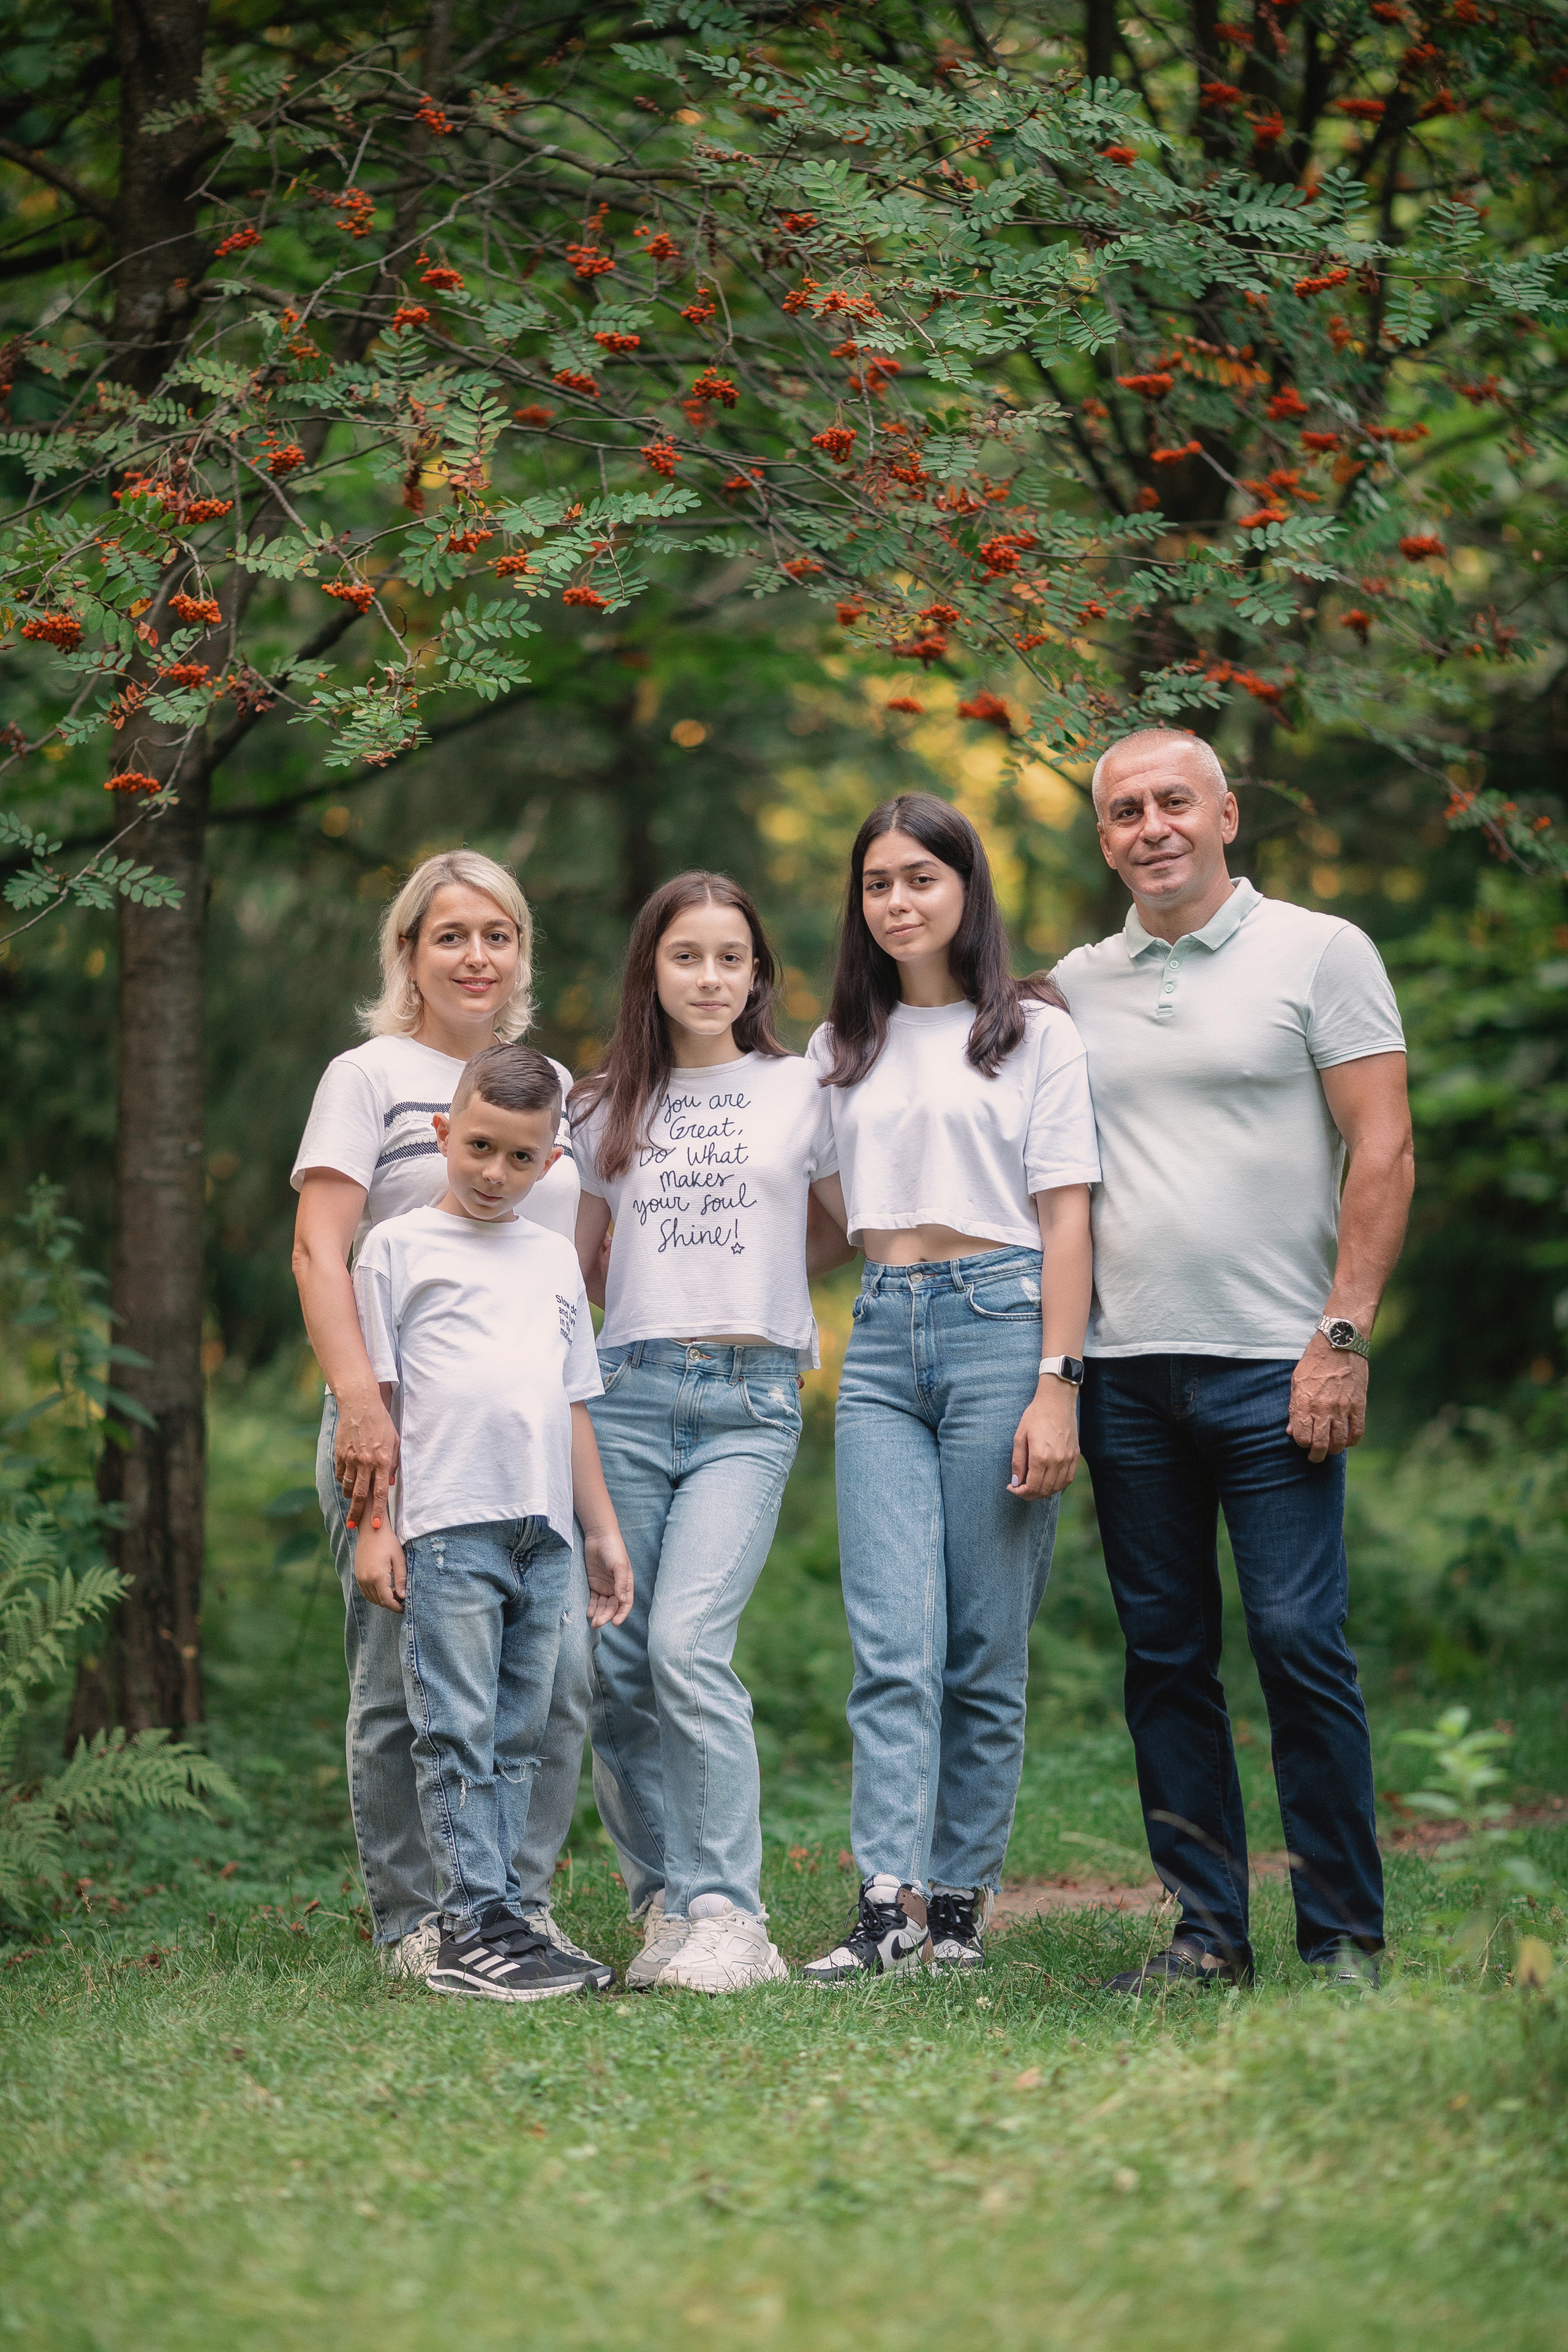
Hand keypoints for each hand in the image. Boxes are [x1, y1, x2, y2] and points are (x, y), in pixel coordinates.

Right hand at [335, 1386, 399, 1531]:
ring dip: (350, 1497)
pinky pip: (340, 1475)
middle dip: (357, 1513)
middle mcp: (366, 1462)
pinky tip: (347, 1482)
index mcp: (383, 1460)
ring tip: (353, 1503)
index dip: (377, 1510)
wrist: (360, 1405)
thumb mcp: (395, 1442)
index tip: (375, 1525)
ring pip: (348, 1486)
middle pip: (361, 1495)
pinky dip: (343, 1481)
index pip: (380, 1492)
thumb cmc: (381, 1423)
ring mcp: (351, 1458)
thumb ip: (394, 1464)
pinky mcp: (340, 1454)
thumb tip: (390, 1484)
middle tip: (353, 1526)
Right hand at [354, 1513, 405, 1612]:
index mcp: (377, 1576)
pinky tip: (385, 1588)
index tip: (405, 1607)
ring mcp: (360, 1578)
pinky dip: (375, 1594)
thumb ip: (401, 1579)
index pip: (387, 1601)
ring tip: (395, 1592)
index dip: (396, 1607)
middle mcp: (366, 1579)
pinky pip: (366, 1592)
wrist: (371, 1529)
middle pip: (379, 1601)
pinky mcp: (358, 1574)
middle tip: (403, 1598)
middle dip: (391, 1603)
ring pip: (372, 1598)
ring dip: (383, 1599)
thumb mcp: (399, 1559)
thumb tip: (404, 1596)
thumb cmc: (388, 1542)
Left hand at [583, 1529, 634, 1627]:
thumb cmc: (613, 1549)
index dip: (622, 1614)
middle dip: (606, 1616)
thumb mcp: (619, 1565)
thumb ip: (621, 1582)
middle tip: (598, 1623)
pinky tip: (589, 1613)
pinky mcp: (594, 1584)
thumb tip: (622, 1600)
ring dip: (599, 1614)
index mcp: (626, 1584)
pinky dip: (592, 1607)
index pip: (625, 1604)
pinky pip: (593, 1599)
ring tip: (593, 1623)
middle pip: (612, 1607)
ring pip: (603, 1605)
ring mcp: (605, 1586)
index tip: (615, 1623)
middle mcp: (616, 1588)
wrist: (599, 1537)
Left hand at [1008, 1379, 1079, 1499]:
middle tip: (1020, 1489)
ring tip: (1033, 1486)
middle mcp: (1057, 1461)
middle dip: (1030, 1495)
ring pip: (1057, 1488)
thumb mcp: (1020, 1437)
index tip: (1012, 1488)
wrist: (1057, 1401)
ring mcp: (1068, 1459)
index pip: (1032, 1487)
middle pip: (1045, 1491)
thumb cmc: (1035, 1416)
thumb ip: (1018, 1462)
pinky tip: (1048, 1481)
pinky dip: (1057, 1485)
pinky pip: (1068, 1479)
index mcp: (1040, 1457)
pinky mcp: (1075, 1456)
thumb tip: (1016, 1482)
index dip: (1020, 1493)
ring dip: (1044, 1492)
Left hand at [1288, 1334, 1368, 1460]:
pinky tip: (1348, 1441)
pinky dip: (1352, 1441)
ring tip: (1331, 1450)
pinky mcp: (1359, 1405)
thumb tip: (1291, 1430)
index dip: (1302, 1443)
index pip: (1302, 1437)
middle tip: (1315, 1458)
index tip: (1303, 1441)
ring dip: (1334, 1450)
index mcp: (1305, 1402)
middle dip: (1316, 1455)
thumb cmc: (1315, 1361)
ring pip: (1339, 1442)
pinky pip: (1357, 1431)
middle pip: (1320, 1444)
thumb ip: (1294, 1407)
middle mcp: (1323, 1409)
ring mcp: (1343, 1408)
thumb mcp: (1297, 1381)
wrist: (1340, 1343)